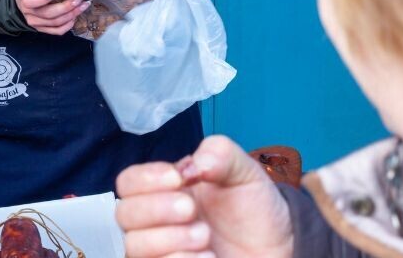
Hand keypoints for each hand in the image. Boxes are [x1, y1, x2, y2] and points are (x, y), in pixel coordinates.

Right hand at [16, 0, 89, 35]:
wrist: (21, 1)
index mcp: (25, 0)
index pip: (32, 2)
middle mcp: (30, 14)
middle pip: (49, 14)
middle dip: (66, 7)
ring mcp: (36, 24)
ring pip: (55, 23)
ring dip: (71, 15)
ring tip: (83, 6)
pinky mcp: (43, 30)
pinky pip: (56, 31)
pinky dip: (67, 26)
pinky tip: (75, 18)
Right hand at [116, 136, 293, 257]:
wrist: (279, 246)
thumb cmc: (254, 209)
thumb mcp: (244, 172)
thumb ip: (220, 154)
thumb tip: (194, 164)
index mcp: (166, 190)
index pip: (128, 181)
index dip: (146, 179)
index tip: (179, 178)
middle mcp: (156, 221)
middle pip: (124, 214)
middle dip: (157, 209)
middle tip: (192, 210)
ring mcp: (162, 250)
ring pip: (134, 246)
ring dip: (170, 239)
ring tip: (204, 236)